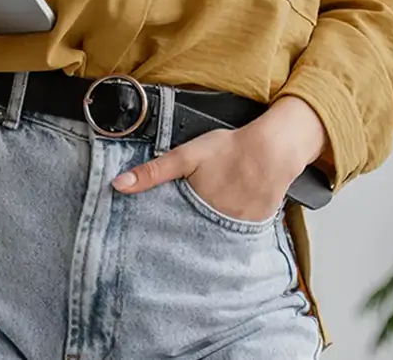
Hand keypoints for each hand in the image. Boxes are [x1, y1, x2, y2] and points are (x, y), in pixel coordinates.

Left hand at [111, 98, 326, 222]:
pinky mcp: (254, 228)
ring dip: (203, 239)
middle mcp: (216, 227)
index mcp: (195, 212)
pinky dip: (227, 233)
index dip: (159, 238)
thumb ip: (154, 172)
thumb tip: (118, 185)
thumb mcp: (185, 156)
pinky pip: (235, 237)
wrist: (273, 150)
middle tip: (168, 240)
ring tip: (193, 236)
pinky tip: (222, 224)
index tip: (147, 243)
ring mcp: (237, 231)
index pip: (170, 236)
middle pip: (191, 241)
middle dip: (180, 242)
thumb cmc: (229, 149)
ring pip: (213, 241)